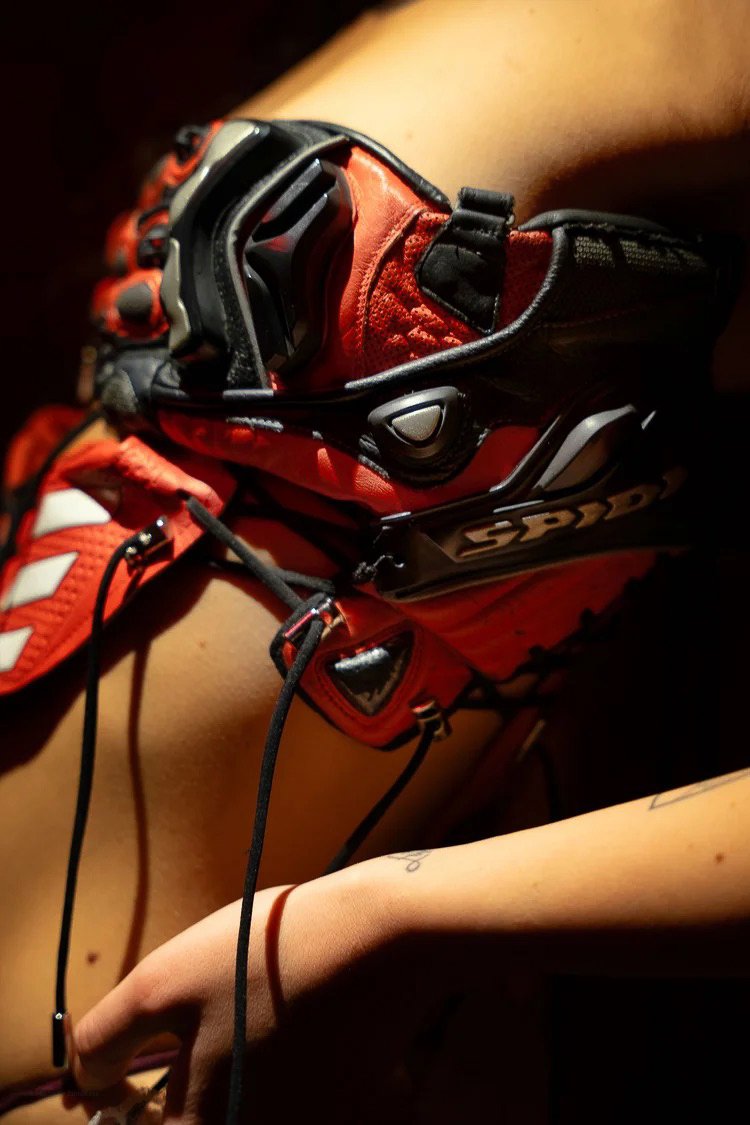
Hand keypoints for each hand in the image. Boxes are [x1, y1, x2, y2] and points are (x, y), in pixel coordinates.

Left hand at [71, 866, 435, 1123]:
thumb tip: (85, 1081)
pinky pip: (289, 1104)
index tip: (124, 1071)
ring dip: (231, 1079)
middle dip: (180, 1091)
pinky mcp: (342, 1112)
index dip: (121, 1107)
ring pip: (243, 1111)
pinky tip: (287, 1021)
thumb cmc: (263, 958)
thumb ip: (102, 1041)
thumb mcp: (160, 984)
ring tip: (246, 1015)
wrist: (378, 938)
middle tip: (193, 1029)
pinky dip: (277, 1073)